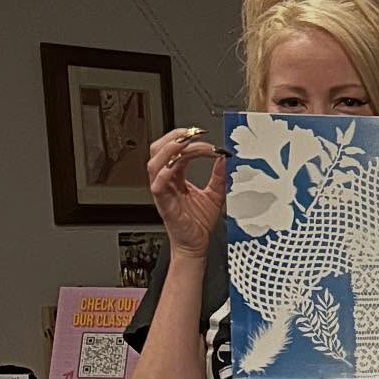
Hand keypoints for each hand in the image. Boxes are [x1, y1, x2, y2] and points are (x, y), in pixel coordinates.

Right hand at [147, 127, 226, 258]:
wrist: (197, 245)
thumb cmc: (199, 223)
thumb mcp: (215, 195)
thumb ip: (218, 176)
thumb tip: (224, 158)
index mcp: (175, 177)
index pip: (175, 150)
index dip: (187, 139)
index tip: (204, 135)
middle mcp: (166, 181)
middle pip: (159, 150)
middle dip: (174, 137)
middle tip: (193, 132)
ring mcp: (162, 191)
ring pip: (154, 163)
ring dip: (169, 150)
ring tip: (185, 144)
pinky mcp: (163, 204)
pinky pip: (157, 185)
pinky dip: (164, 173)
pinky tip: (176, 167)